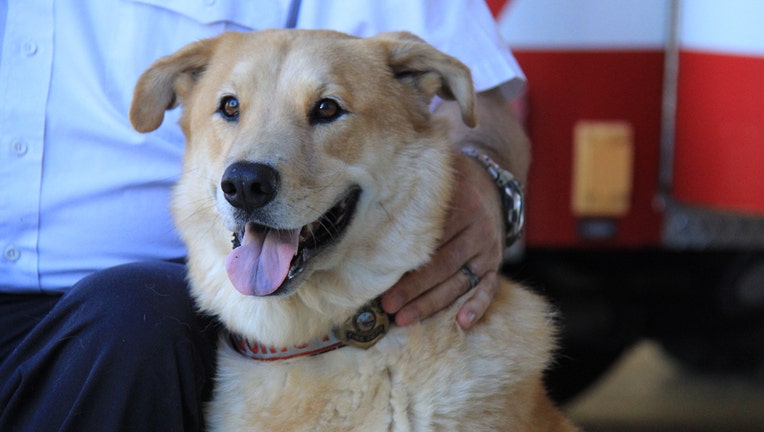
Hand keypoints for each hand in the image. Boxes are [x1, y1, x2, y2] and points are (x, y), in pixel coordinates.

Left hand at [381, 153, 504, 328]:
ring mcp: (488, 249)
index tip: (380, 273)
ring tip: (405, 319)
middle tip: (387, 305)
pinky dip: (477, 306)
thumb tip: (373, 176)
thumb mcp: (439, 169)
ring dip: (432, 303)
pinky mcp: (495, 264)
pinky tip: (462, 324)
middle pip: (443, 264)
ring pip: (459, 281)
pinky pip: (488, 288)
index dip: (405, 258)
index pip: (430, 237)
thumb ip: (413, 175)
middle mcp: (478, 228)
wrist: (492, 181)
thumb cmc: (451, 180)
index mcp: (462, 205)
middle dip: (414, 288)